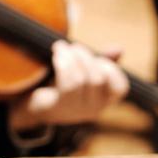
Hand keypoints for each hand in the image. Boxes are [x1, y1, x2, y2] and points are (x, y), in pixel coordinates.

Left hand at [8, 41, 128, 130]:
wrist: (37, 105)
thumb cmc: (64, 85)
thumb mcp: (85, 72)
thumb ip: (101, 61)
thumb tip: (119, 49)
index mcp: (105, 101)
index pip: (120, 87)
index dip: (112, 69)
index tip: (98, 58)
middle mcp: (95, 109)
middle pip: (98, 77)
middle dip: (85, 56)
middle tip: (74, 47)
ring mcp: (77, 111)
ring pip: (82, 79)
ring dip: (71, 58)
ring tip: (61, 47)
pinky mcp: (60, 107)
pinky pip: (67, 84)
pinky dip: (63, 65)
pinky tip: (57, 55)